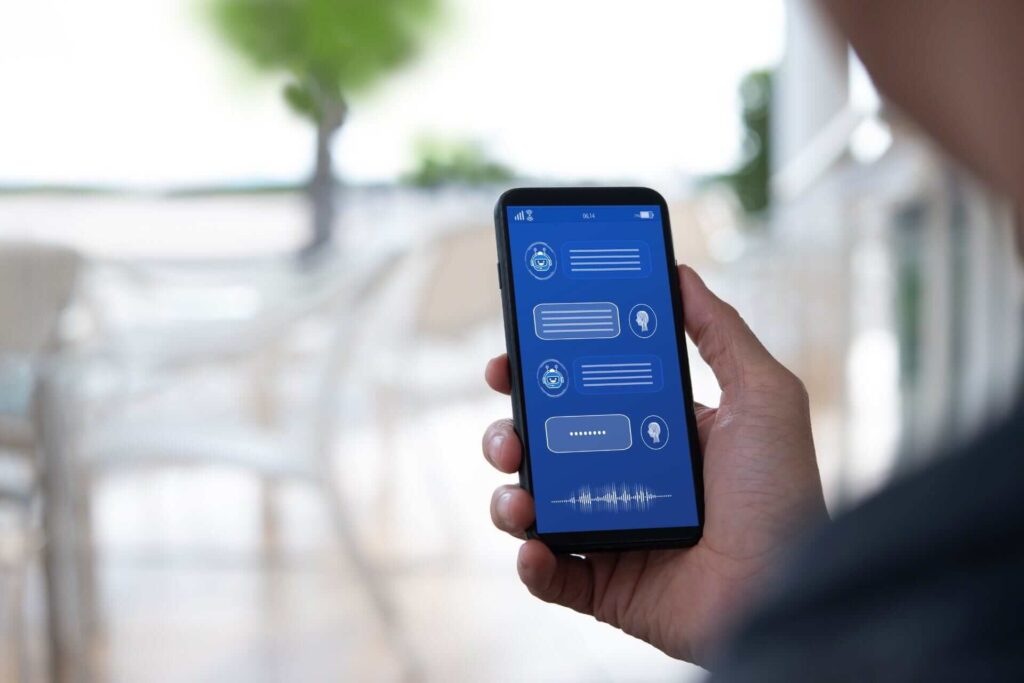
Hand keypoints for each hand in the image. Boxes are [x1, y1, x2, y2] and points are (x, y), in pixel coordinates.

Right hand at [482, 265, 827, 666]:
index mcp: (652, 433)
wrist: (788, 592)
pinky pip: (548, 574)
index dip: (541, 373)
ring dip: (508, 496)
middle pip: (543, 446)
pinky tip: (536, 546)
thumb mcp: (763, 396)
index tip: (514, 354)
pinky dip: (530, 562)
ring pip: (532, 506)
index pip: (582, 394)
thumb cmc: (782, 494)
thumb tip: (680, 273)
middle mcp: (623, 479)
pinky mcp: (604, 585)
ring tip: (520, 495)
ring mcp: (609, 531)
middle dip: (508, 431)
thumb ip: (721, 332)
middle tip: (508, 428)